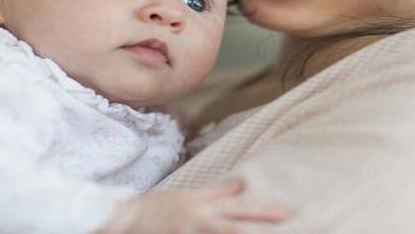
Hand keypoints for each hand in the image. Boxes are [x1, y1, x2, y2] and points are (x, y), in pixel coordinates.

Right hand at [97, 181, 290, 233]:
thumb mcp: (189, 194)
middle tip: (287, 226)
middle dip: (260, 230)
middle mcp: (202, 222)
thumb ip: (216, 192)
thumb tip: (240, 186)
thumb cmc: (159, 206)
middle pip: (236, 228)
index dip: (265, 211)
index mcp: (206, 207)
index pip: (241, 209)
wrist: (126, 219)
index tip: (288, 213)